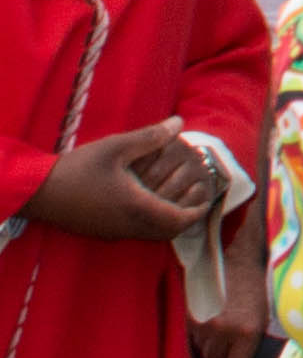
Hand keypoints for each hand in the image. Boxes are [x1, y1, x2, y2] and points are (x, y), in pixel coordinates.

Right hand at [39, 121, 223, 237]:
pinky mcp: (104, 231)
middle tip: (196, 200)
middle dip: (186, 218)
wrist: (39, 193)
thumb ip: (150, 137)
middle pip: (168, 232)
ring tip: (178, 200)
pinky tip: (151, 202)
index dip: (196, 211)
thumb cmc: (78, 168)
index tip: (207, 198)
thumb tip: (179, 123)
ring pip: (153, 234)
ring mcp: (115, 232)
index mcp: (136, 207)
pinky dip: (152, 222)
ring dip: (169, 220)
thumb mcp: (116, 147)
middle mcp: (128, 226)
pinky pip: (138, 232)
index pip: (177, 220)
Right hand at [196, 306, 271, 357]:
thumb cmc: (255, 311)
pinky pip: (195, 340)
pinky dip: (202, 340)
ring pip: (203, 352)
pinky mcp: (198, 319)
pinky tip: (212, 329)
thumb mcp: (260, 333)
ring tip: (222, 333)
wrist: (245, 283)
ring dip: (210, 349)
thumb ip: (246, 355)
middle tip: (228, 345)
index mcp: (248, 335)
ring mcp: (209, 324)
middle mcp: (226, 331)